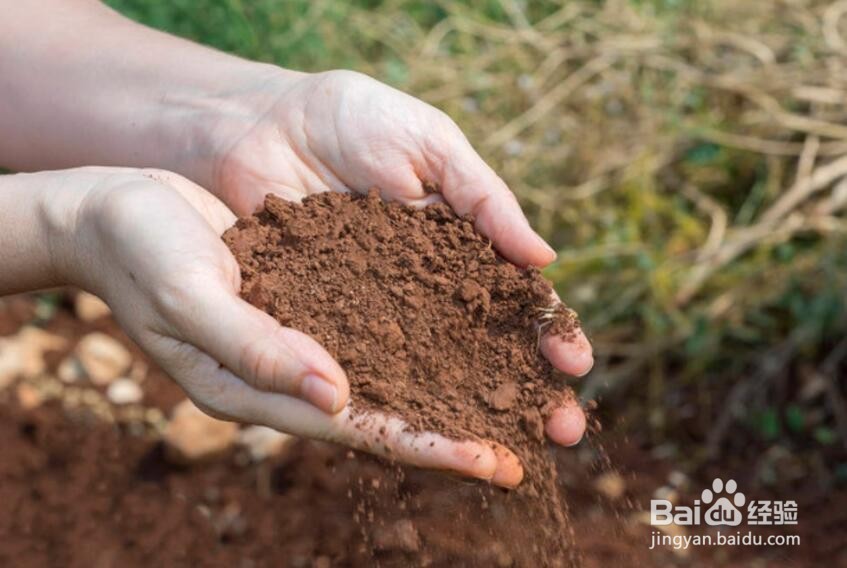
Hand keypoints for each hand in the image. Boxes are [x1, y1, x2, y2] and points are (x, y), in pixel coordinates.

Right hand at [48, 167, 540, 485]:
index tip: (493, 464)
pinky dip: (430, 325)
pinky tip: (473, 321)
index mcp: (263, 387)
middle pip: (395, 408)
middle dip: (467, 426)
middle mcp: (296, 369)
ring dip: (462, 378)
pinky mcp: (315, 293)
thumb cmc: (140, 252)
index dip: (428, 448)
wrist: (114, 210)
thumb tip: (337, 395)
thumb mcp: (190, 297)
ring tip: (528, 388)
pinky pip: (383, 318)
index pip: (361, 428)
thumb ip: (258, 349)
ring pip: (398, 366)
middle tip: (543, 439)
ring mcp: (308, 333)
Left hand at [205, 69, 594, 473]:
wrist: (259, 120)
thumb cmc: (352, 118)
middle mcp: (424, 289)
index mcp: (460, 244)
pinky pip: (363, 367)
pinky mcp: (323, 324)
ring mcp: (375, 312)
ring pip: (432, 372)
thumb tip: (545, 259)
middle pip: (485, 350)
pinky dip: (393, 401)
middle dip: (525, 390)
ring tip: (504, 452)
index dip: (548, 332)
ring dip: (470, 411)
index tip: (577, 364)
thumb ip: (485, 200)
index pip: (515, 299)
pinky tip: (421, 432)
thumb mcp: (431, 145)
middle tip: (562, 431)